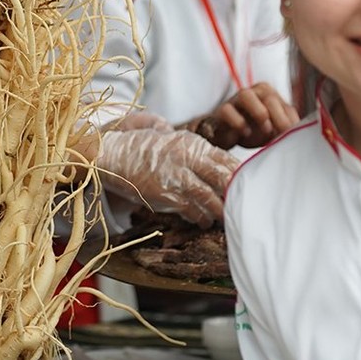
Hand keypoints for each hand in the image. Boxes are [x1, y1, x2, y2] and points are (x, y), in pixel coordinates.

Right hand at [96, 126, 240, 222]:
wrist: (111, 155)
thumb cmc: (141, 147)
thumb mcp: (171, 138)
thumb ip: (191, 146)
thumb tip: (214, 158)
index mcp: (191, 143)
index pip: (226, 159)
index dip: (240, 175)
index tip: (248, 185)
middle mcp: (187, 158)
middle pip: (224, 179)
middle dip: (235, 194)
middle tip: (243, 204)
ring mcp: (177, 177)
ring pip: (210, 198)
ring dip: (220, 211)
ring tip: (224, 217)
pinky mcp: (166, 195)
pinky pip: (192, 210)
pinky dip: (201, 218)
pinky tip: (204, 221)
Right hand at [195, 82, 296, 148]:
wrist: (228, 136)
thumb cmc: (254, 130)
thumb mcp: (274, 129)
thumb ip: (287, 126)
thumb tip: (301, 133)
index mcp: (269, 94)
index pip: (285, 106)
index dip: (290, 123)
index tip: (294, 137)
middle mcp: (253, 92)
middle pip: (268, 95)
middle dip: (277, 116)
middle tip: (281, 134)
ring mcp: (235, 100)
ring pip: (245, 95)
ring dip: (258, 112)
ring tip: (265, 129)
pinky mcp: (220, 111)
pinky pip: (228, 110)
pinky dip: (238, 122)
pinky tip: (245, 133)